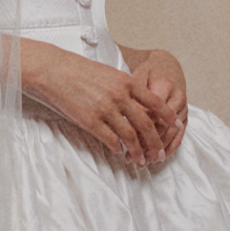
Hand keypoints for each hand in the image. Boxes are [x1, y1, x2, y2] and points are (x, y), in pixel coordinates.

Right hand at [21, 44, 180, 166]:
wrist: (53, 70)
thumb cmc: (78, 70)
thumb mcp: (108, 73)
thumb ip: (124, 87)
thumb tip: (137, 104)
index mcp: (127, 82)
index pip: (155, 103)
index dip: (168, 117)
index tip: (176, 127)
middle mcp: (120, 96)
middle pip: (146, 124)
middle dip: (155, 142)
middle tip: (160, 154)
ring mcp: (105, 109)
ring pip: (130, 135)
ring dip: (137, 151)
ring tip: (141, 160)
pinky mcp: (90, 120)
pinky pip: (110, 140)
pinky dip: (118, 149)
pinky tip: (120, 153)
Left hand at [124, 49, 187, 159]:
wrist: (167, 64)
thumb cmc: (148, 71)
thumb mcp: (138, 74)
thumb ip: (134, 92)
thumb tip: (128, 114)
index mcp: (164, 86)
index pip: (151, 114)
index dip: (138, 130)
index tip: (124, 143)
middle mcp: (177, 97)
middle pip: (162, 126)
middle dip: (146, 145)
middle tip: (131, 158)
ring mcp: (183, 107)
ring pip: (171, 133)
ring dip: (157, 150)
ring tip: (143, 162)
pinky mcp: (185, 115)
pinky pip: (180, 134)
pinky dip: (170, 148)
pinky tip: (159, 158)